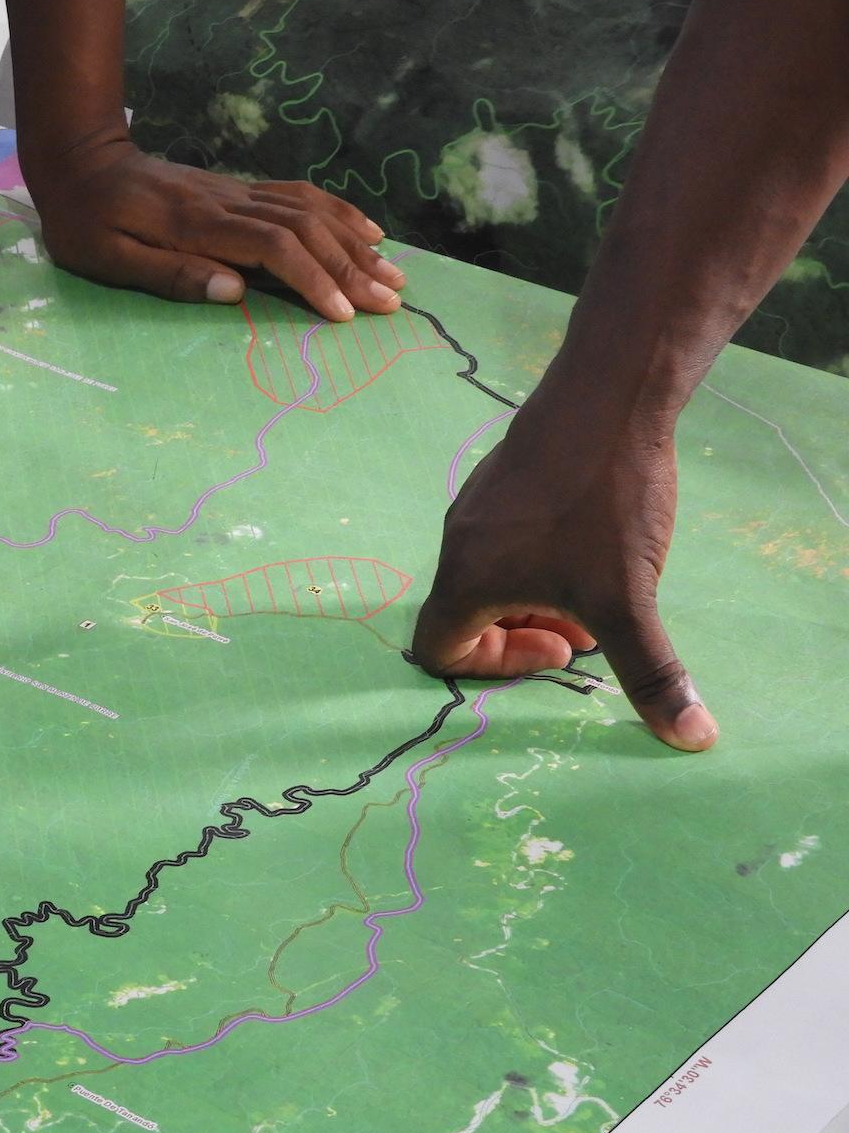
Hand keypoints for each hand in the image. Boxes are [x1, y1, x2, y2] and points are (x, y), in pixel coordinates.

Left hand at [24, 132, 405, 320]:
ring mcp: (237, 191)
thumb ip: (171, 275)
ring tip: (394, 273)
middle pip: (306, 230)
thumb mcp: (109, 260)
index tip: (342, 314)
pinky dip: (339, 212)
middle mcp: (228, 203)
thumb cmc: (85, 222)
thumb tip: (234, 292)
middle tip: (391, 302)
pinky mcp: (238, 189)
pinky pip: (299, 195)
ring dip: (356, 243)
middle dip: (352, 268)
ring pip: (311, 211)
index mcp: (197, 226)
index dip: (312, 280)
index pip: (273, 249)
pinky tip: (367, 231)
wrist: (81, 161)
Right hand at [410, 393, 717, 751]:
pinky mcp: (503, 475)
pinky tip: (595, 538)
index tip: (559, 649)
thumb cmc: (604, 503)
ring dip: (537, 595)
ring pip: (490, 574)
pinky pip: (504, 537)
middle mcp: (458, 543)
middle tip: (585, 627)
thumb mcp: (628, 600)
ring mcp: (477, 504)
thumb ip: (651, 673)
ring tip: (597, 585)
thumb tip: (693, 738)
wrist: (609, 394)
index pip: (438, 651)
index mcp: (467, 581)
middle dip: (527, 632)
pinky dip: (539, 557)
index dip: (495, 669)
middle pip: (468, 614)